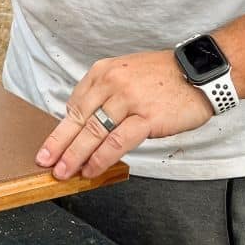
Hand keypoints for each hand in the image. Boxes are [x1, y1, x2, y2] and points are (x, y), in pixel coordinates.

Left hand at [35, 50, 213, 180]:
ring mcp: (128, 100)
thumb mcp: (126, 74)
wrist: (200, 73)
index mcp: (103, 72)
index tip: (50, 146)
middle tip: (45, 162)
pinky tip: (91, 170)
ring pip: (94, 132)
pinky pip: (117, 142)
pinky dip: (101, 158)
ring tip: (64, 172)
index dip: (60, 129)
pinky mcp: (146, 117)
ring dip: (75, 155)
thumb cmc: (163, 77)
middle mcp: (112, 83)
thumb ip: (105, 95)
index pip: (74, 104)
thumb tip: (85, 124)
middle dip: (59, 144)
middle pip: (78, 118)